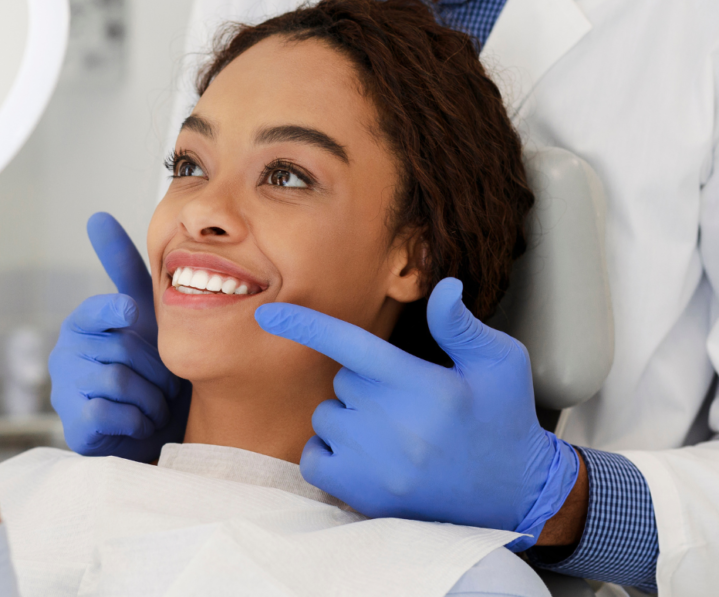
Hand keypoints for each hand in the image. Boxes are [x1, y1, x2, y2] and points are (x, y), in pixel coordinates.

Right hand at [49, 212, 189, 461]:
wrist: (151, 432)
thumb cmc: (148, 368)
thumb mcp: (142, 314)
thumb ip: (121, 268)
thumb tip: (95, 216)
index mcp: (84, 323)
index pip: (96, 308)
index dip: (116, 311)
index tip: (129, 312)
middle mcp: (67, 351)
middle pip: (122, 348)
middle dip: (156, 371)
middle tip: (165, 386)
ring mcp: (65, 388)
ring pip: (119, 381)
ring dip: (151, 398)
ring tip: (154, 406)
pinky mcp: (73, 422)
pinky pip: (110, 411)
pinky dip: (137, 420)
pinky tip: (139, 422)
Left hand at [256, 278, 579, 551]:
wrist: (516, 496)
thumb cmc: (504, 419)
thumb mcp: (500, 363)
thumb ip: (461, 326)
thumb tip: (442, 287)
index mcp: (426, 387)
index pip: (352, 345)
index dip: (306, 325)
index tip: (267, 313)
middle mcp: (395, 426)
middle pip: (342, 380)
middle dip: (366, 382)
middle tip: (409, 402)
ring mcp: (375, 465)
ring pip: (326, 416)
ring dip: (348, 417)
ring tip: (396, 432)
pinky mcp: (362, 496)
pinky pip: (314, 457)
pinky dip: (328, 451)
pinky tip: (365, 454)